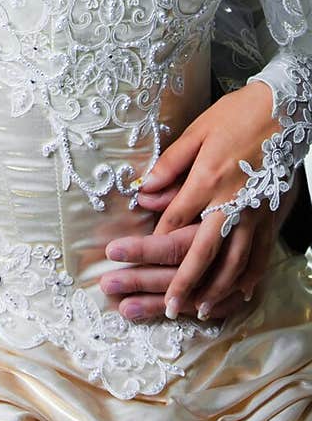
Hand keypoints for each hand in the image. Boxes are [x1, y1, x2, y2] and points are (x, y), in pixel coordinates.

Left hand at [128, 85, 278, 316]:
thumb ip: (170, 164)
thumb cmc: (234, 116)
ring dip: (216, 289)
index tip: (138, 260)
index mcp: (207, 179)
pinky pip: (261, 254)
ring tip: (199, 310)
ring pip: (234, 261)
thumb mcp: (197, 132)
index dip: (155, 241)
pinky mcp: (271, 215)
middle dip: (185, 282)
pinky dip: (250, 277)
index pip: (175, 219)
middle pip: (203, 251)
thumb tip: (144, 189)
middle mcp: (231, 202)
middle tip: (168, 307)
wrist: (282, 111)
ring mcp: (254, 212)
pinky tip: (239, 292)